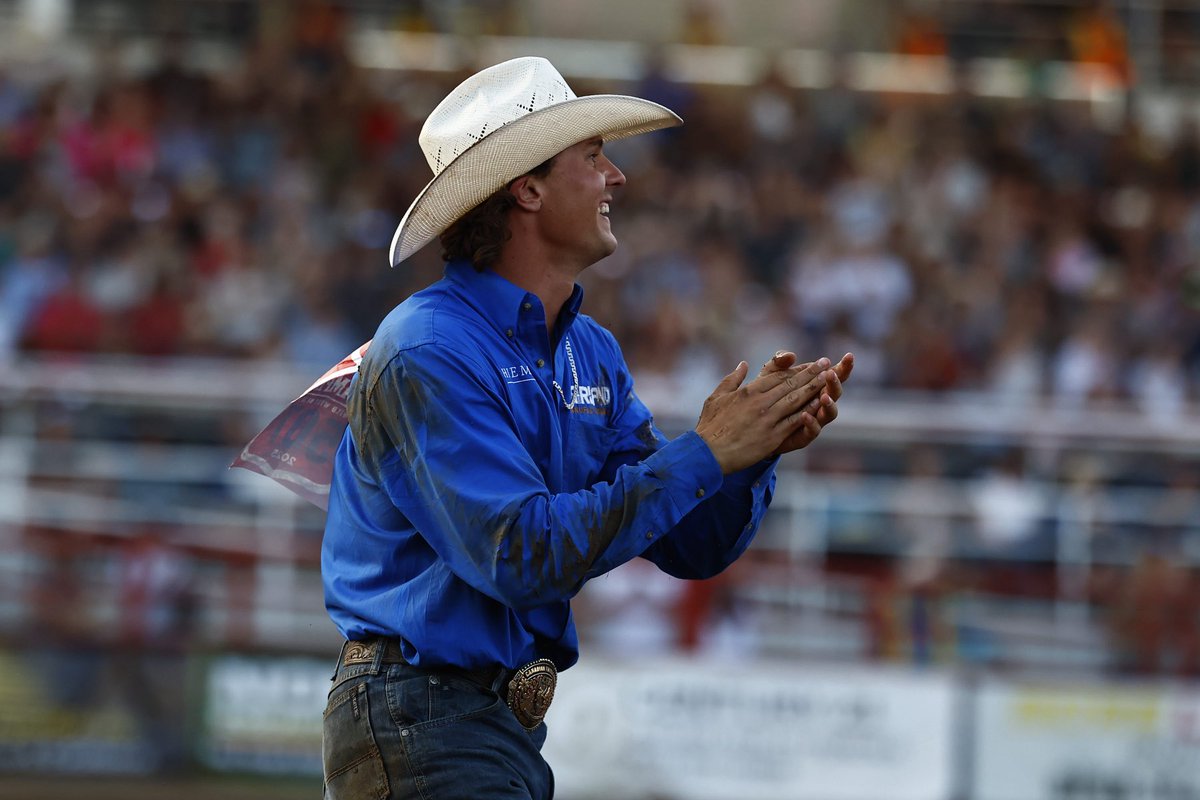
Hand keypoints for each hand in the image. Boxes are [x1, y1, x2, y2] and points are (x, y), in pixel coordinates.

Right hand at [695, 358, 832, 473]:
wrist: (707, 453)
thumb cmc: (710, 426)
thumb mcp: (717, 397)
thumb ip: (732, 379)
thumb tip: (743, 364)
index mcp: (748, 391)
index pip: (777, 376)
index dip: (795, 369)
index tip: (808, 363)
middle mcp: (760, 402)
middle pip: (790, 384)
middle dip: (810, 373)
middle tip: (825, 363)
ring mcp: (768, 418)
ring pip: (796, 399)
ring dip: (814, 388)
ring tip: (828, 378)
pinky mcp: (772, 436)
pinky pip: (795, 421)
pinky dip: (809, 411)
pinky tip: (820, 405)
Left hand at [760, 352, 853, 454]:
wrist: (754, 428)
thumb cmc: (767, 399)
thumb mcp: (769, 377)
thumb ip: (778, 364)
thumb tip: (791, 355)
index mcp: (815, 387)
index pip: (833, 375)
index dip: (842, 367)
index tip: (849, 356)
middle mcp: (819, 404)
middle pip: (835, 393)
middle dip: (835, 383)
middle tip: (831, 373)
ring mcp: (814, 420)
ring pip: (829, 413)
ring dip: (829, 404)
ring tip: (824, 396)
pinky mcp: (804, 436)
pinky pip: (813, 431)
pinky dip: (811, 423)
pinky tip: (805, 415)